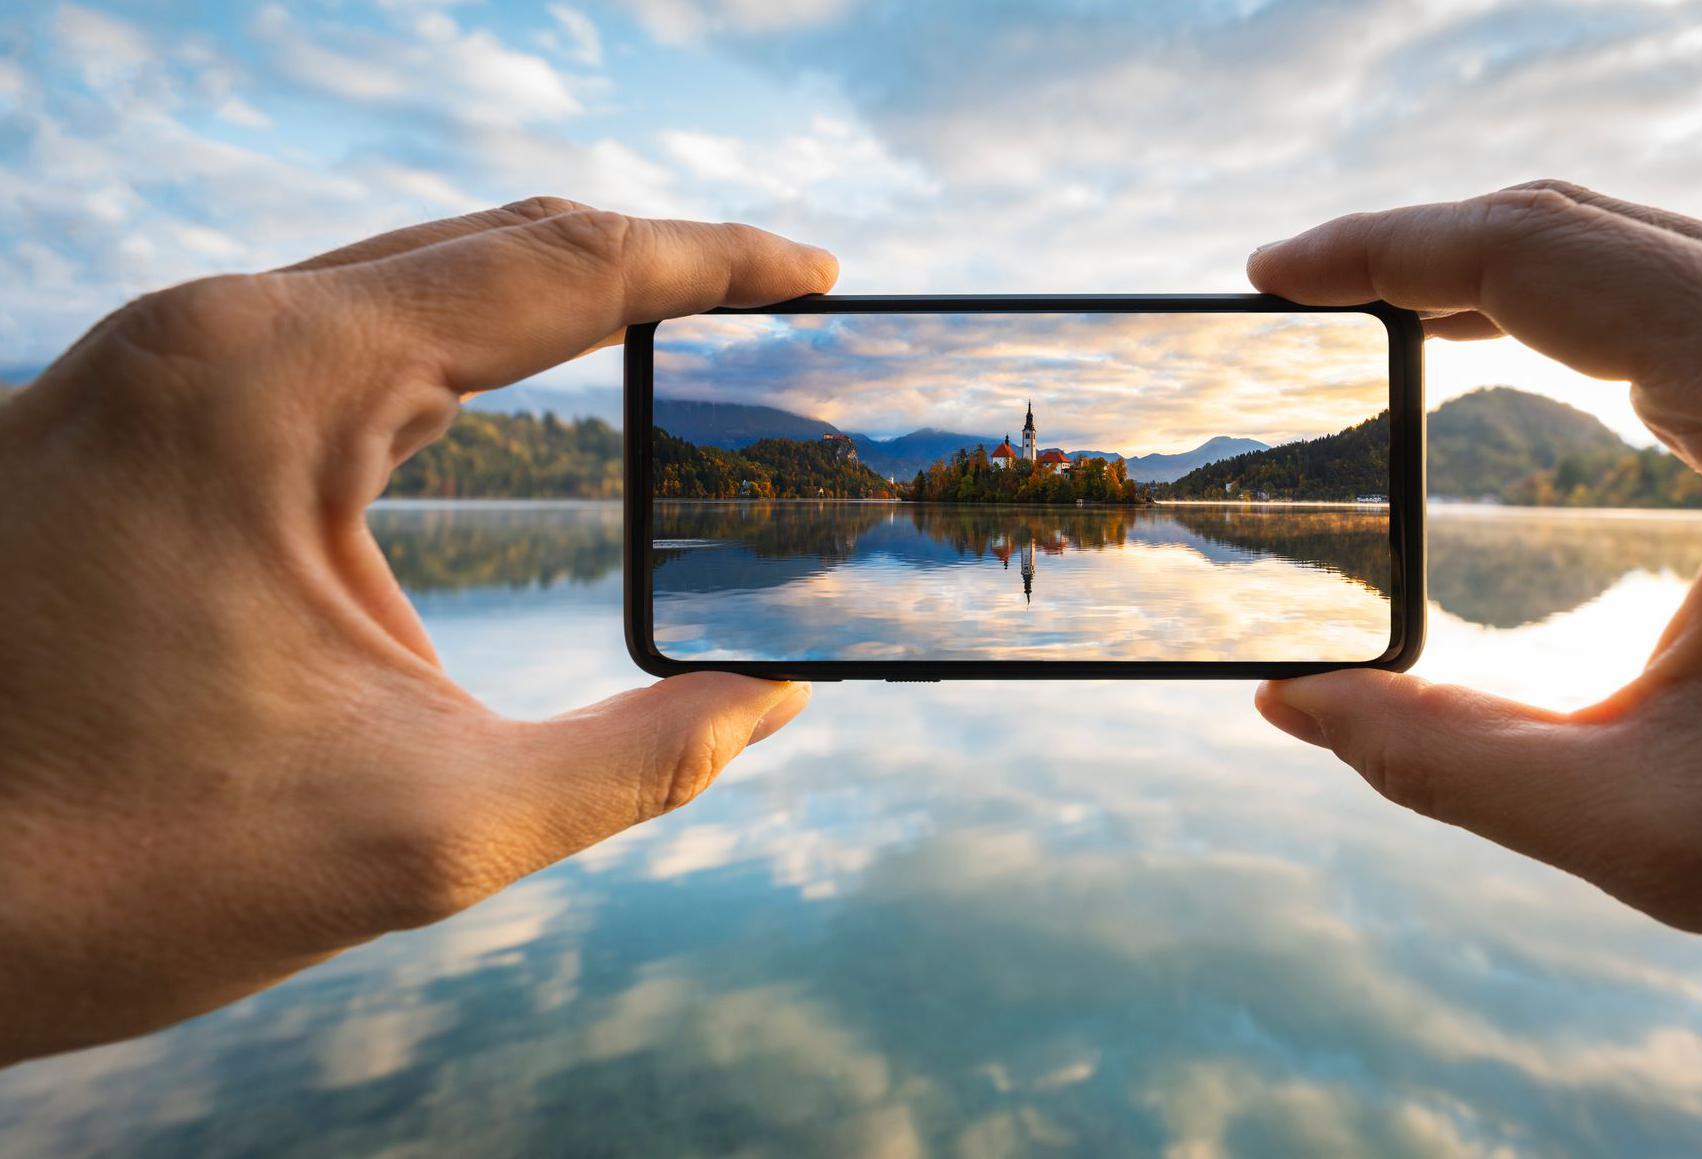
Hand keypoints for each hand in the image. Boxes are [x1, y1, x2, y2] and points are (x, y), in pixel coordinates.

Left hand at [0, 199, 835, 1064]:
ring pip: (398, 284)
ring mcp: (141, 370)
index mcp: (272, 384)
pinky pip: (322, 339)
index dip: (710, 262)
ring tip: (674, 339)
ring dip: (545, 303)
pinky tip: (507, 400)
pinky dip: (448, 351)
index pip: (554, 269)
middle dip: (645, 266)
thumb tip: (772, 701)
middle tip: (773, 303)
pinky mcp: (117, 422)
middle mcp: (199, 337)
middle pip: (482, 247)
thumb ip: (638, 763)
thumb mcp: (424, 831)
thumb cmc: (103, 865)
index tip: (818, 276)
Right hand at [1249, 180, 1701, 1037]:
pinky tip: (1561, 394)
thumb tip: (1296, 707)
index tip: (1266, 274)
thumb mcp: (1667, 827)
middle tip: (1304, 300)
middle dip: (1437, 255)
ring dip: (1533, 291)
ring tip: (1396, 333)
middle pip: (1607, 231)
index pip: (1543, 254)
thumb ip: (1448, 761)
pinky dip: (1623, 341)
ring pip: (1680, 271)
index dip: (1381, 250)